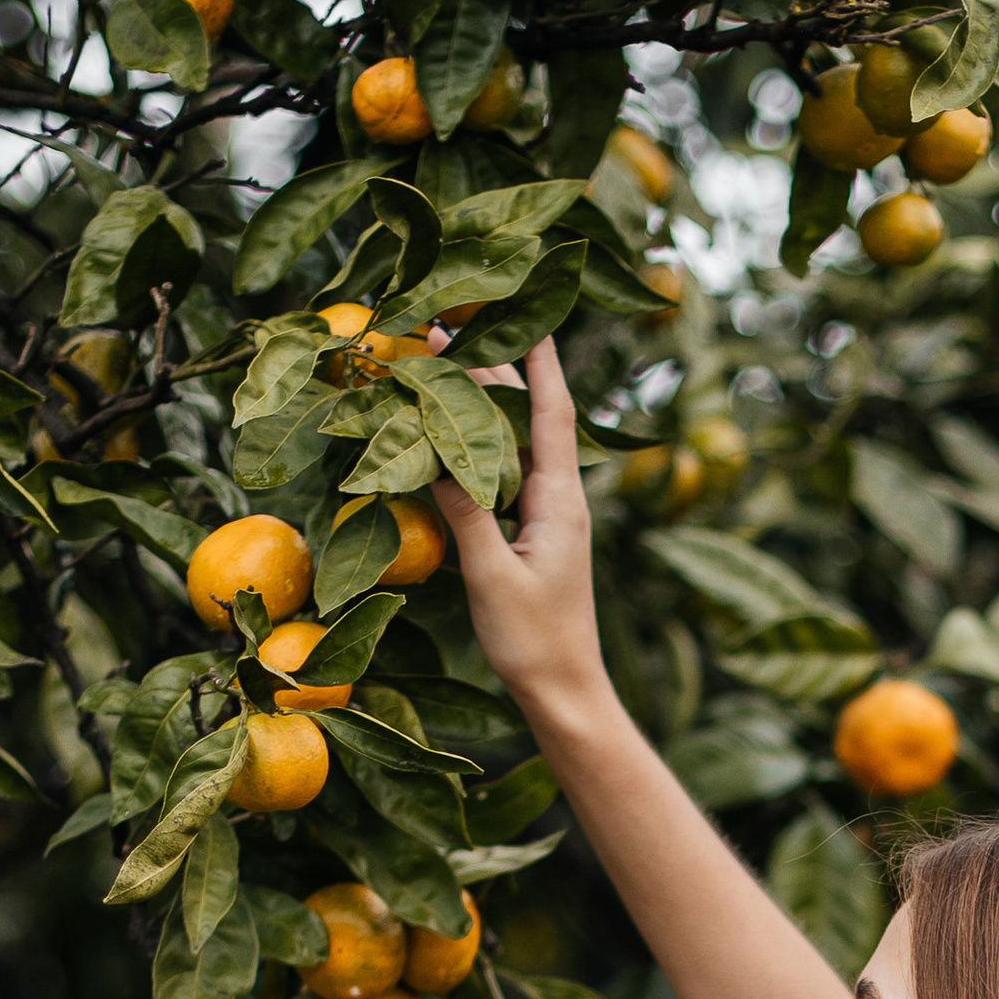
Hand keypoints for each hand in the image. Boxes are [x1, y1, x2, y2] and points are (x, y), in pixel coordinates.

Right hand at [431, 338, 611, 737]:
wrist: (565, 693)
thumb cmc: (535, 642)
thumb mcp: (492, 576)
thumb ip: (465, 513)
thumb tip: (433, 452)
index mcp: (560, 498)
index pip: (552, 408)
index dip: (538, 355)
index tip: (524, 305)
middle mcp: (558, 496)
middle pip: (526, 414)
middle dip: (493, 364)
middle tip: (451, 320)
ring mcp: (545, 514)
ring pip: (511, 441)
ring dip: (480, 400)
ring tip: (443, 356)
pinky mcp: (530, 533)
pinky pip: (501, 474)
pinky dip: (473, 445)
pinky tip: (448, 429)